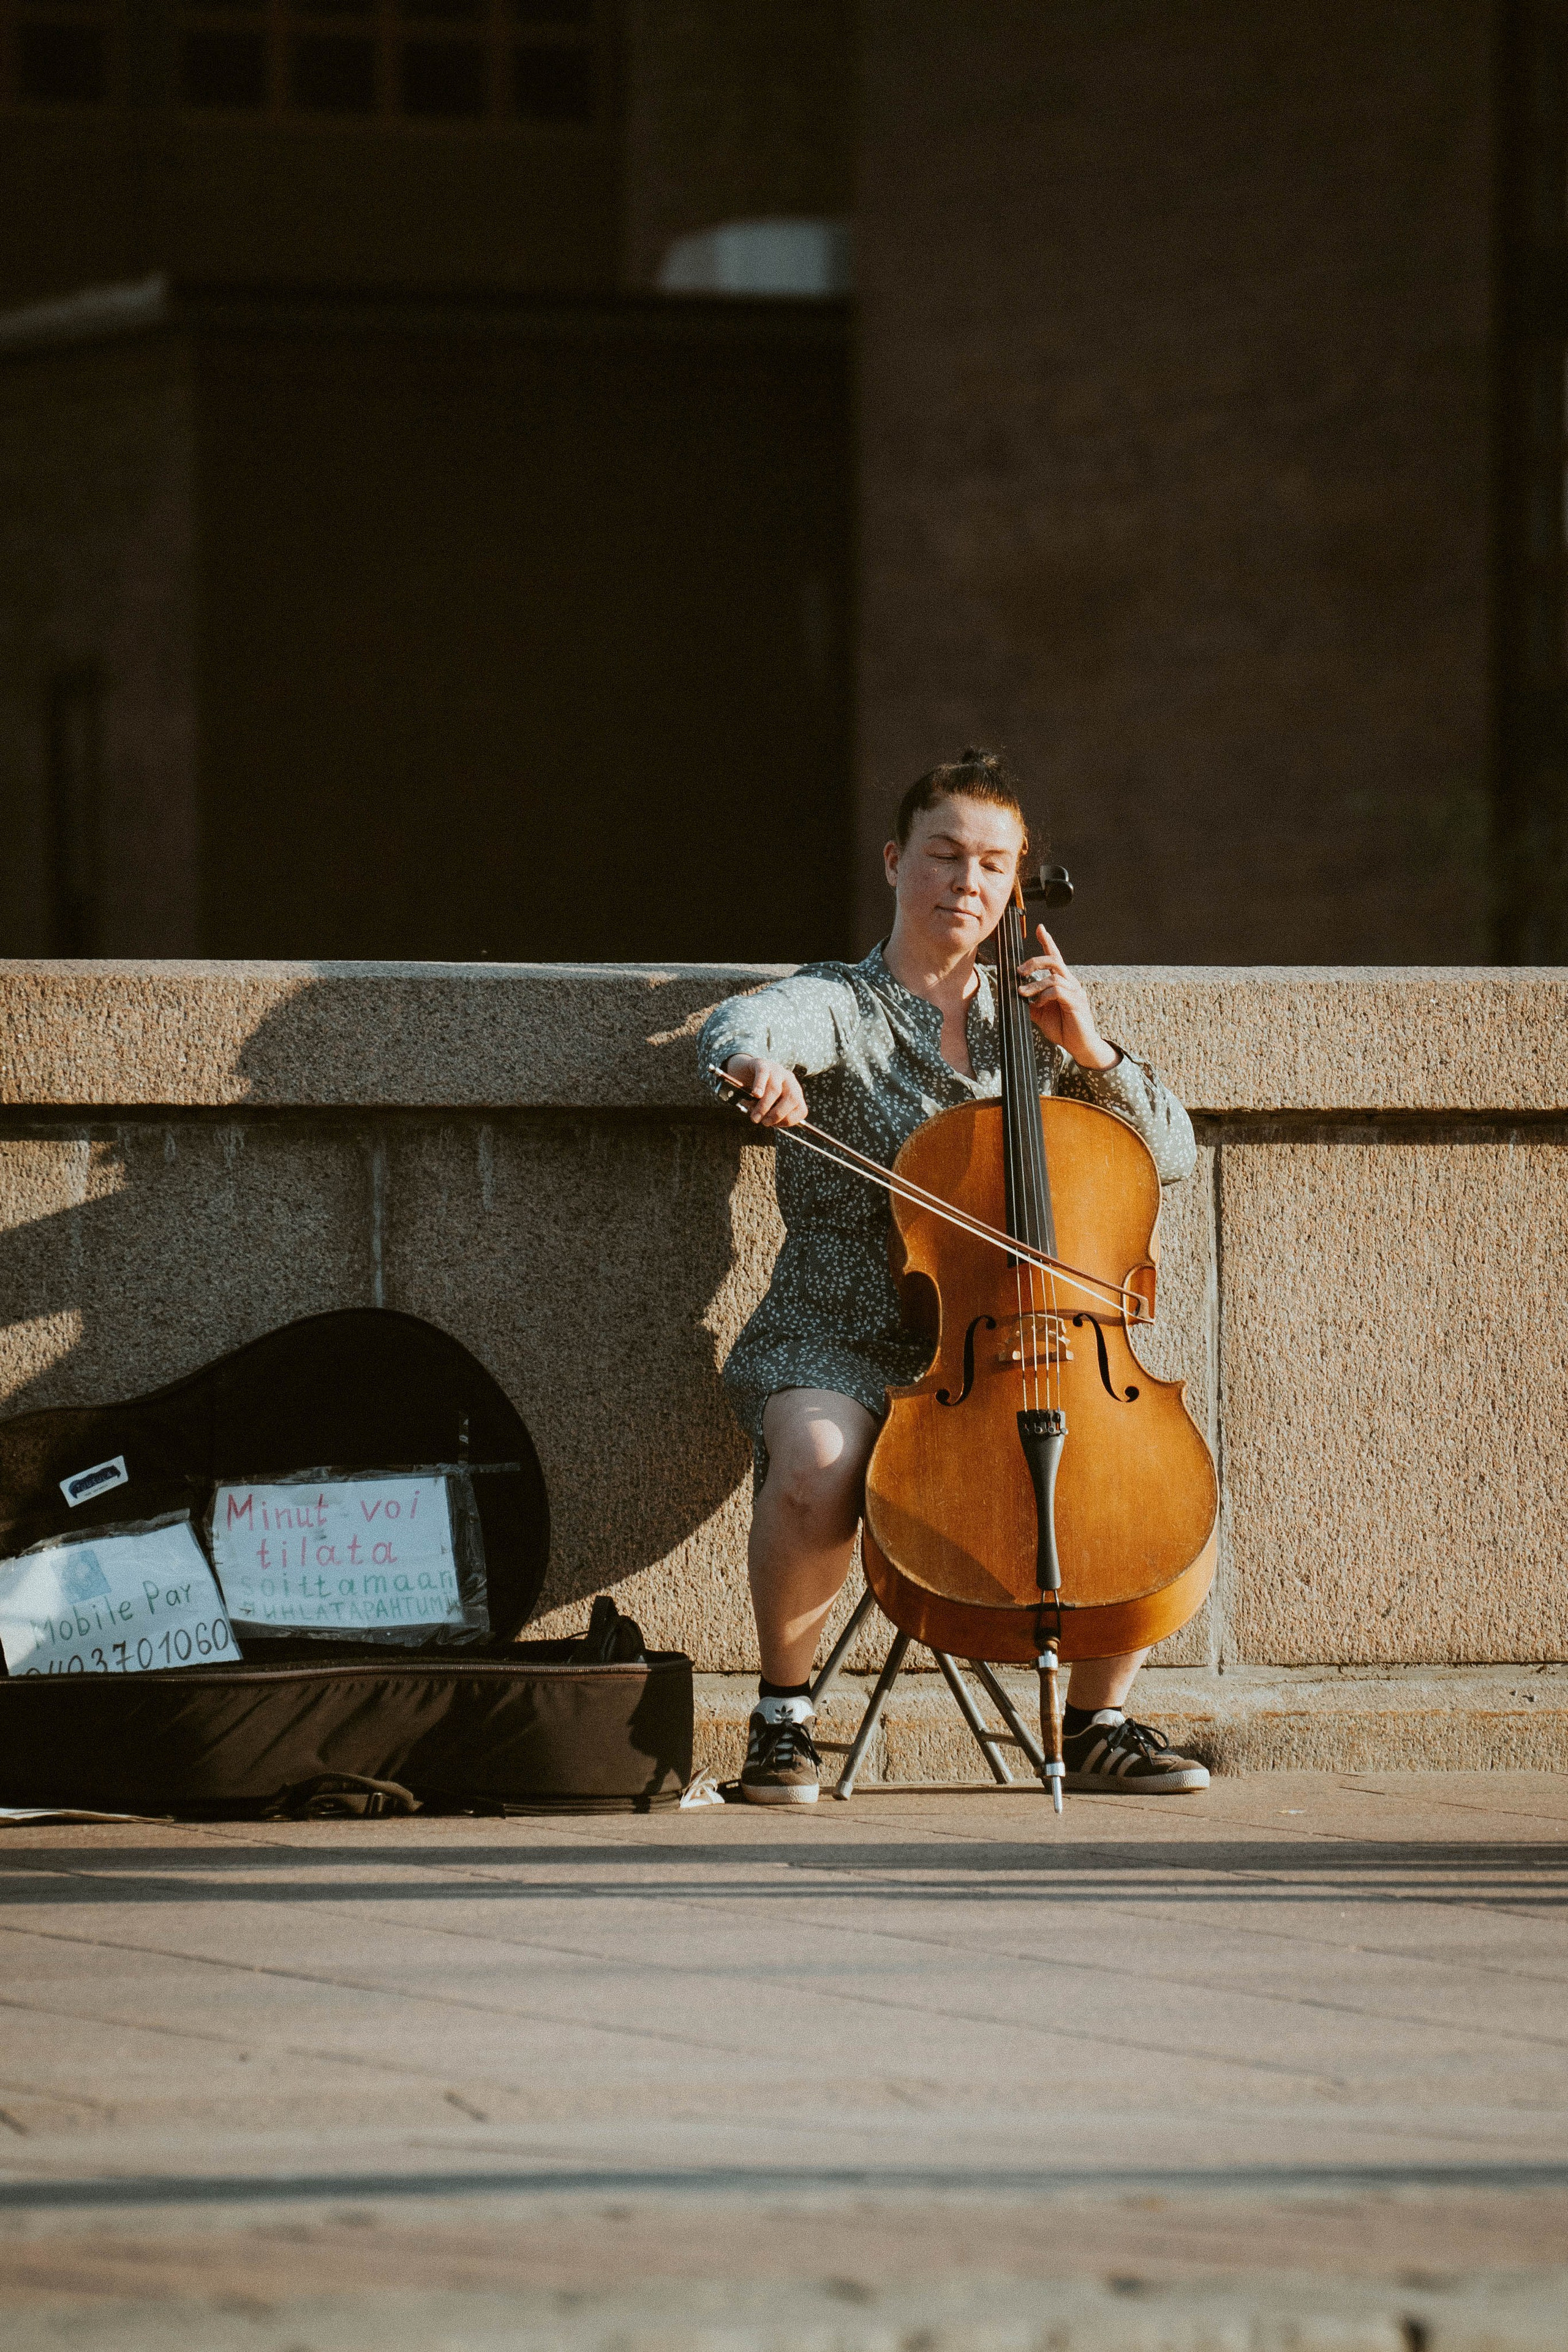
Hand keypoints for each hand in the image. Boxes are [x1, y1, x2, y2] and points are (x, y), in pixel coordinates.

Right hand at [723, 1054, 807, 1127]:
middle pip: (791, 1098)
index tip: (775, 1125)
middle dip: (778, 1114)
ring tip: (754, 1116)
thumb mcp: (770, 1103)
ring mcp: (776, 1070)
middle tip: (764, 1123)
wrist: (745, 1070)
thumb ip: (772, 1112)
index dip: (789, 1120)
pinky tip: (755, 1095)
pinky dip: (759, 1086)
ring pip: (775, 1089)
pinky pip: (762, 1074)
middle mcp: (789, 1080)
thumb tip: (767, 1121)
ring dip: (764, 1106)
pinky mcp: (761, 1064)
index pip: (801, 1108)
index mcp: (794, 1091)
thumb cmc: (758, 1092)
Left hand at [1017, 926, 1118, 1070]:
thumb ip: (1030, 1002)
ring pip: (1053, 977)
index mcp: (1063, 982)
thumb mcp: (1040, 1014)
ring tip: (1022, 994)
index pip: (1056, 957)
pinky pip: (1058, 991)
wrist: (1080, 1046)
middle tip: (1019, 972)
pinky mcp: (1076, 1003)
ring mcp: (1075, 992)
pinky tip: (1038, 1005)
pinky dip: (1044, 996)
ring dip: (1034, 985)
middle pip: (1054, 961)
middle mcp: (1071, 983)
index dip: (1048, 942)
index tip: (1039, 928)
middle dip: (1035, 962)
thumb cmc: (1062, 1028)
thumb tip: (1014, 995)